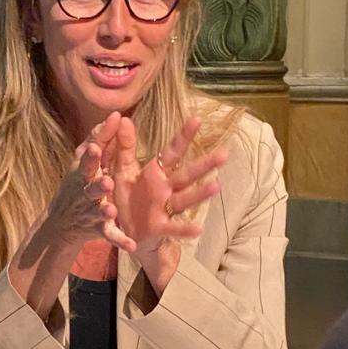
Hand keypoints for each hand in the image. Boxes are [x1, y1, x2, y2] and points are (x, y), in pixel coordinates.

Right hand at [44, 132, 125, 249]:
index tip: (96, 147)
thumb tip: (115, 116)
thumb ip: (99, 138)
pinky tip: (132, 245)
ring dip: (103, 210)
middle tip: (106, 181)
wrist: (62, 222)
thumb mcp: (85, 161)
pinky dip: (120, 240)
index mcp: (83, 172)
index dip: (92, 155)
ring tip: (111, 209)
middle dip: (97, 184)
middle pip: (90, 187)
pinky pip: (110, 235)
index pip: (88, 161)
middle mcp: (85, 191)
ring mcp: (91, 211)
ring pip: (98, 210)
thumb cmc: (78, 183)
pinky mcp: (98, 228)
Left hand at [94, 114, 225, 262]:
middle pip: (187, 174)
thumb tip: (124, 118)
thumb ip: (125, 147)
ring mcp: (164, 207)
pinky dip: (185, 229)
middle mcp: (165, 188)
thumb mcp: (122, 170)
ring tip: (217, 186)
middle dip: (205, 164)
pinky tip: (198, 229)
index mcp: (156, 172)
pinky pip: (173, 228)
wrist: (123, 230)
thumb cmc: (128, 197)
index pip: (173, 151)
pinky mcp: (159, 227)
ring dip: (200, 194)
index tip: (197, 119)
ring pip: (185, 199)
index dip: (184, 136)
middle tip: (225, 154)